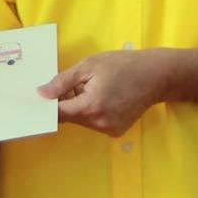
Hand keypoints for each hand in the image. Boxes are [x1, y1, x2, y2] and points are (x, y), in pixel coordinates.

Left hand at [40, 49, 165, 136]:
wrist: (156, 75)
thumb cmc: (122, 65)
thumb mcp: (89, 66)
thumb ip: (62, 82)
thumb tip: (41, 93)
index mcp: (91, 107)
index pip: (58, 114)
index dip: (48, 106)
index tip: (42, 98)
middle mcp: (99, 123)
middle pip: (70, 117)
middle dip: (66, 102)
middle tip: (75, 84)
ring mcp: (109, 130)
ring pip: (82, 120)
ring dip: (80, 107)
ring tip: (93, 88)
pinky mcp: (116, 132)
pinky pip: (95, 123)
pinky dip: (92, 112)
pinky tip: (104, 97)